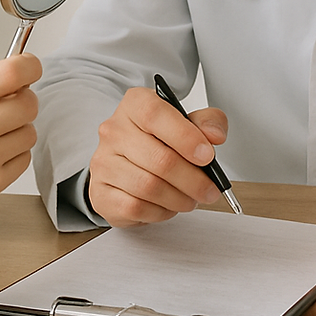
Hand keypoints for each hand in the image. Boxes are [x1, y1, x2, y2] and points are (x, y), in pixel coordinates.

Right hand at [0, 54, 41, 232]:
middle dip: (24, 102)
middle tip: (10, 106)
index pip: (12, 72)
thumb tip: (26, 74)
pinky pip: (25, 158)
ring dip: (19, 130)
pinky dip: (15, 154)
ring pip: (30, 132)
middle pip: (29, 104)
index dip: (30, 66)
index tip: (30, 68)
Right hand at [87, 86, 229, 226]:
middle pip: (159, 159)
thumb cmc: (159, 140)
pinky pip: (136, 207)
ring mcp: (103, 161)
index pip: (155, 115)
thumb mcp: (186, 122)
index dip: (185, 137)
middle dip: (193, 180)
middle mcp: (114, 130)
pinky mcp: (100, 191)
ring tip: (191, 198)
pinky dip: (160, 211)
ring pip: (149, 187)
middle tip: (209, 189)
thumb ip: (207, 122)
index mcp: (135, 104)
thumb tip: (215, 135)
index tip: (208, 155)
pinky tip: (167, 204)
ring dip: (179, 198)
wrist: (126, 162)